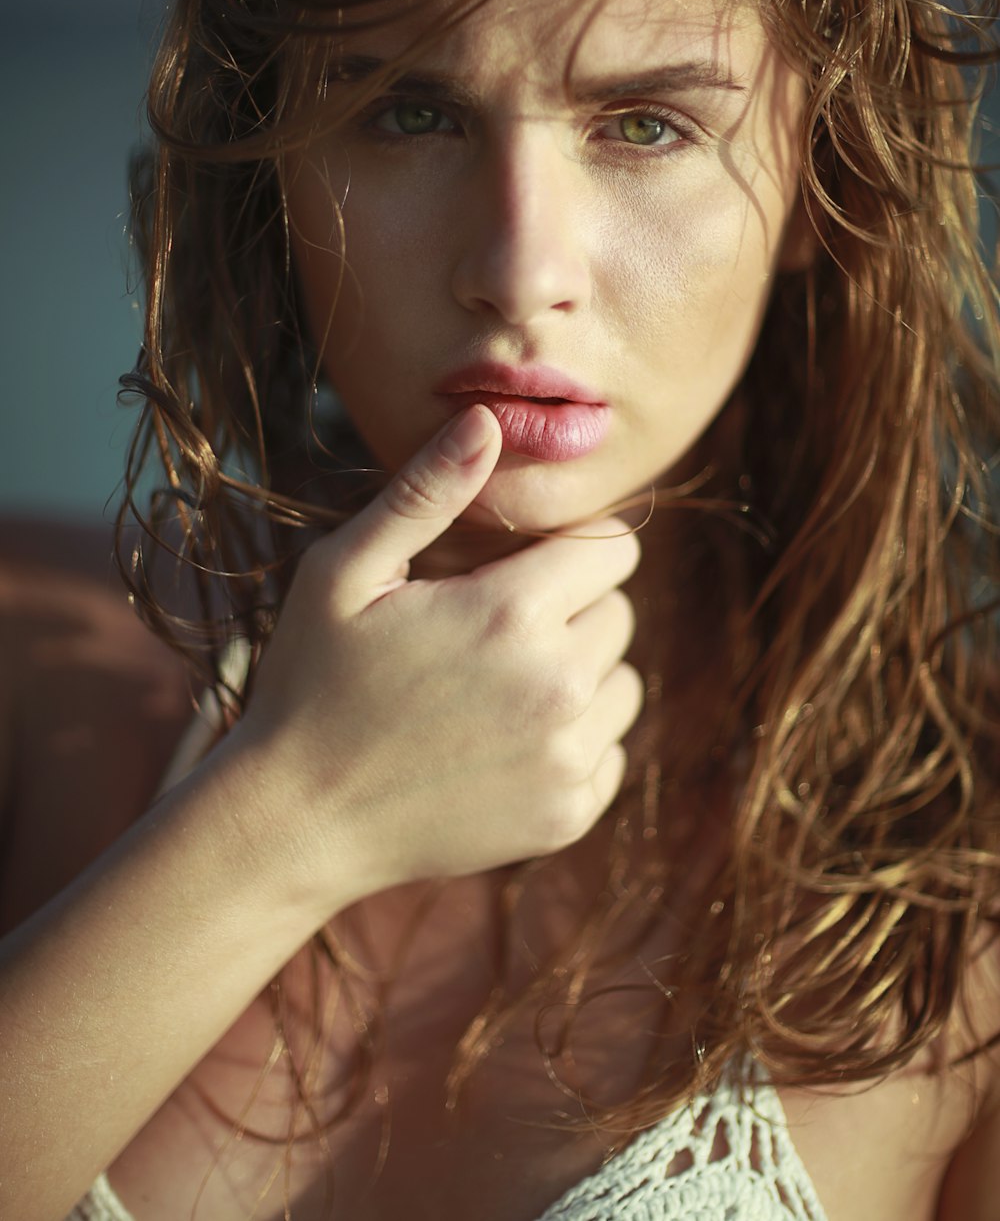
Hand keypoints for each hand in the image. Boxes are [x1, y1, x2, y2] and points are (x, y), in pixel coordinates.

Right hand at [233, 405, 643, 915]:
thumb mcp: (346, 573)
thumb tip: (487, 419)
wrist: (296, 820)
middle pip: (619, 611)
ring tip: (499, 686)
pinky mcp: (568, 815)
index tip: (520, 565)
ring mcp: (567, 759)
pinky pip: (610, 751)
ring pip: (623, 682)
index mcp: (512, 613)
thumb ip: (425, 493)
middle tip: (491, 629)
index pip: (614, 548)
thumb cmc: (311, 682)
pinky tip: (504, 743)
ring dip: (580, 674)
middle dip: (570, 607)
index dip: (569, 546)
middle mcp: (558, 687)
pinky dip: (574, 741)